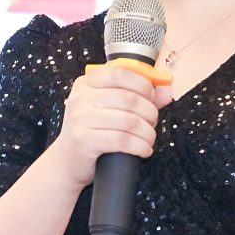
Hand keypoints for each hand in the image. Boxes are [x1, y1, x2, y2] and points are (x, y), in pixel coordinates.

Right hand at [53, 62, 170, 188]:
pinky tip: (144, 150)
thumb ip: (138, 96)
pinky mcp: (84, 140)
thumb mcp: (109, 109)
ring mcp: (80, 119)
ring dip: (147, 132)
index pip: (120, 73)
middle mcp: (81, 98)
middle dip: (149, 112)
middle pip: (128, 98)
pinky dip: (140, 146)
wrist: (67, 161)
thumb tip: (167, 90)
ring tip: (149, 138)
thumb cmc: (92, 132)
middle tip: (153, 122)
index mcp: (86, 84)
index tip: (153, 97)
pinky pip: (122, 140)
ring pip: (129, 121)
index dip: (143, 84)